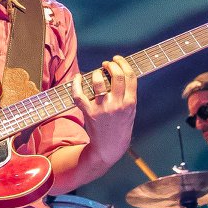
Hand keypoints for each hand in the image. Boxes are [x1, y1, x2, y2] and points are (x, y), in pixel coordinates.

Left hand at [72, 54, 137, 169]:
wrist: (110, 147)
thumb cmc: (121, 126)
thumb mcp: (130, 111)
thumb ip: (127, 94)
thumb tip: (118, 72)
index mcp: (130, 102)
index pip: (130, 76)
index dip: (123, 63)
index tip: (117, 59)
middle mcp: (117, 104)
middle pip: (117, 75)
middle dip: (111, 64)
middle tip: (107, 63)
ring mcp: (102, 108)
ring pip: (98, 82)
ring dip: (97, 72)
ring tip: (97, 72)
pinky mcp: (89, 113)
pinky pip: (79, 94)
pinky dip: (76, 84)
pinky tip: (78, 78)